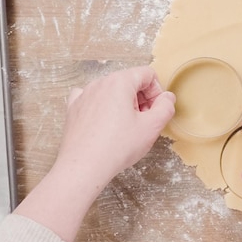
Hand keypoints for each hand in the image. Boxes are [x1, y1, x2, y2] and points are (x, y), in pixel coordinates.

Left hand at [13, 66, 174, 241]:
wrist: (83, 167)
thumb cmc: (116, 147)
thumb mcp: (152, 127)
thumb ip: (166, 107)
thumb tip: (167, 98)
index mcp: (120, 82)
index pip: (147, 74)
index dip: (157, 92)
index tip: (155, 111)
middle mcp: (100, 83)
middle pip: (129, 81)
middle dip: (141, 99)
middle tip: (143, 122)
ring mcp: (84, 95)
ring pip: (112, 91)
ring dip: (124, 104)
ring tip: (125, 128)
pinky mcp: (74, 108)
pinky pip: (93, 99)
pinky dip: (103, 108)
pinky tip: (106, 124)